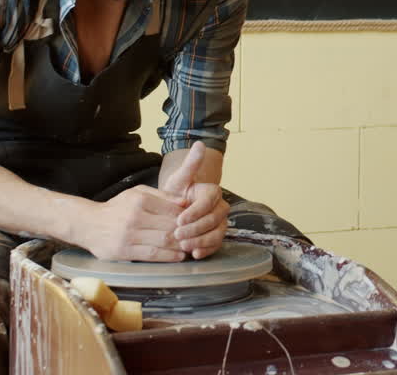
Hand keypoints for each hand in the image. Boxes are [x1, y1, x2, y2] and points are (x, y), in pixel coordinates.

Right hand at [78, 185, 187, 261]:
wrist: (88, 223)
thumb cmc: (117, 207)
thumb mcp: (137, 193)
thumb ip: (162, 196)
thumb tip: (185, 202)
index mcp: (140, 200)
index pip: (171, 210)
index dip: (187, 218)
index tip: (196, 222)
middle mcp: (134, 217)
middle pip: (169, 226)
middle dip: (186, 234)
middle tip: (198, 238)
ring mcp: (129, 235)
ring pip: (162, 241)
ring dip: (180, 246)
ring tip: (190, 247)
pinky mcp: (124, 251)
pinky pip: (151, 255)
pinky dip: (168, 257)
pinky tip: (178, 257)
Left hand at [161, 141, 229, 258]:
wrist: (176, 207)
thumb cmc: (177, 192)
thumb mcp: (179, 179)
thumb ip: (190, 164)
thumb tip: (200, 143)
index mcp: (212, 192)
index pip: (208, 202)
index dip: (195, 212)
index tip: (180, 219)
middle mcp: (220, 207)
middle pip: (213, 219)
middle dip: (196, 228)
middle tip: (177, 234)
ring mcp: (220, 223)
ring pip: (217, 233)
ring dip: (201, 241)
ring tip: (184, 246)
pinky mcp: (216, 236)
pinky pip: (216, 244)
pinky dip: (207, 250)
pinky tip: (194, 254)